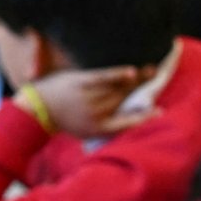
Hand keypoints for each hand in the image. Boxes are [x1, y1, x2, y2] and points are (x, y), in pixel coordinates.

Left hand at [30, 64, 155, 138]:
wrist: (39, 108)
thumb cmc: (66, 119)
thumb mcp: (87, 130)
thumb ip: (108, 124)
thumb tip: (130, 116)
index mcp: (100, 128)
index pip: (128, 123)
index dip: (145, 117)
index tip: (160, 110)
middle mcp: (98, 114)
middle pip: (126, 99)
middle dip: (145, 88)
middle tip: (160, 77)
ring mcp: (90, 98)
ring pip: (118, 87)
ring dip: (138, 78)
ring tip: (152, 70)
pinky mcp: (82, 82)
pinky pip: (104, 77)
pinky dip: (119, 74)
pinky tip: (132, 71)